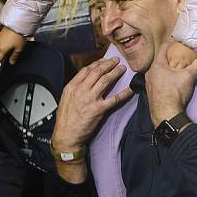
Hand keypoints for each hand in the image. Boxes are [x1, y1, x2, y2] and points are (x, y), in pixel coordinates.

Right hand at [0, 26, 26, 63]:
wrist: (18, 24)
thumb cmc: (19, 36)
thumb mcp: (19, 49)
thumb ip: (14, 56)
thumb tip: (11, 62)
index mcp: (2, 49)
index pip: (0, 58)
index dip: (3, 61)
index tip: (7, 61)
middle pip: (0, 51)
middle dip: (5, 53)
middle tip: (12, 52)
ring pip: (1, 44)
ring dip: (5, 46)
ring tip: (14, 44)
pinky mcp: (1, 31)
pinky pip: (2, 38)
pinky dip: (6, 40)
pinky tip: (12, 39)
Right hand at [52, 57, 132, 181]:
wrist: (67, 135)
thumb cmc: (66, 119)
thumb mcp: (66, 99)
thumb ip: (75, 88)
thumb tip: (86, 81)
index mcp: (72, 87)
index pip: (86, 70)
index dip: (97, 63)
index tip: (104, 61)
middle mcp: (81, 90)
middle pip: (97, 72)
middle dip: (108, 64)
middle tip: (116, 61)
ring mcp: (91, 99)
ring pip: (106, 81)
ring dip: (115, 73)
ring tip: (122, 69)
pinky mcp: (99, 110)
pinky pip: (114, 99)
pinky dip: (124, 93)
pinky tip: (130, 88)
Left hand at [145, 41, 196, 126]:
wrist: (166, 115)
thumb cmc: (174, 93)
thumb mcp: (188, 77)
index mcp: (156, 66)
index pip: (163, 48)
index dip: (171, 44)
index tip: (178, 43)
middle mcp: (150, 73)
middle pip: (160, 60)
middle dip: (170, 58)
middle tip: (180, 56)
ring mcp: (149, 84)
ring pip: (159, 71)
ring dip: (167, 69)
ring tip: (177, 69)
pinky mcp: (151, 93)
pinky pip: (158, 81)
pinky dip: (165, 78)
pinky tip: (172, 82)